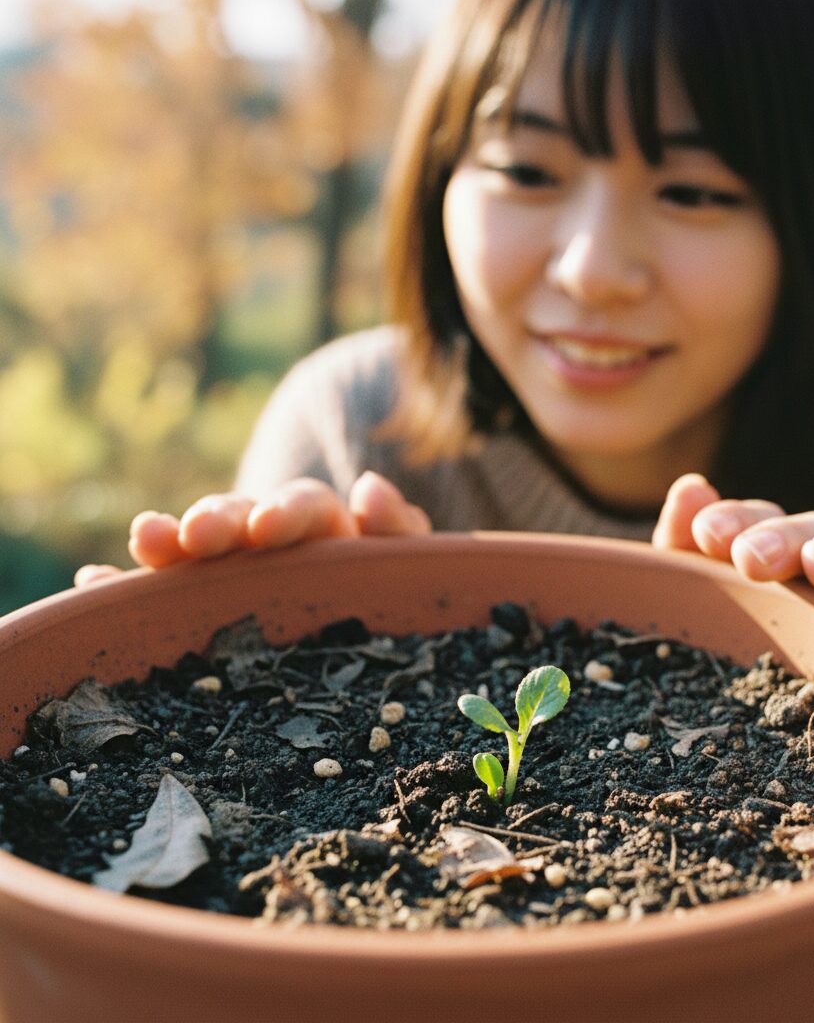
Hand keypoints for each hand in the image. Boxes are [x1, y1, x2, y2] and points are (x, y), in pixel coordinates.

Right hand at [74, 472, 431, 587]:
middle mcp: (273, 544)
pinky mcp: (200, 608)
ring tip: (144, 542)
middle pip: (241, 520)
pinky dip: (125, 586)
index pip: (304, 507)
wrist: (383, 632)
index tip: (267, 529)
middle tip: (194, 538)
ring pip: (196, 551)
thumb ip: (402, 532)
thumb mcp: (412, 567)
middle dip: (218, 522)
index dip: (285, 513)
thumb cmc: (398, 596)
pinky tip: (93, 582)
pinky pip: (161, 594)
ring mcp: (232, 573)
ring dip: (168, 543)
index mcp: (327, 530)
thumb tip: (369, 488)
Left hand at [652, 473, 813, 638]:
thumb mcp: (694, 596)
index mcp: (776, 551)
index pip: (763, 520)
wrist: (774, 725)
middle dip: (784, 539)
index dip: (737, 519)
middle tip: (749, 559)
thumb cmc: (729, 641)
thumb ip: (684, 545)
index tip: (708, 534)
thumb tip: (691, 487)